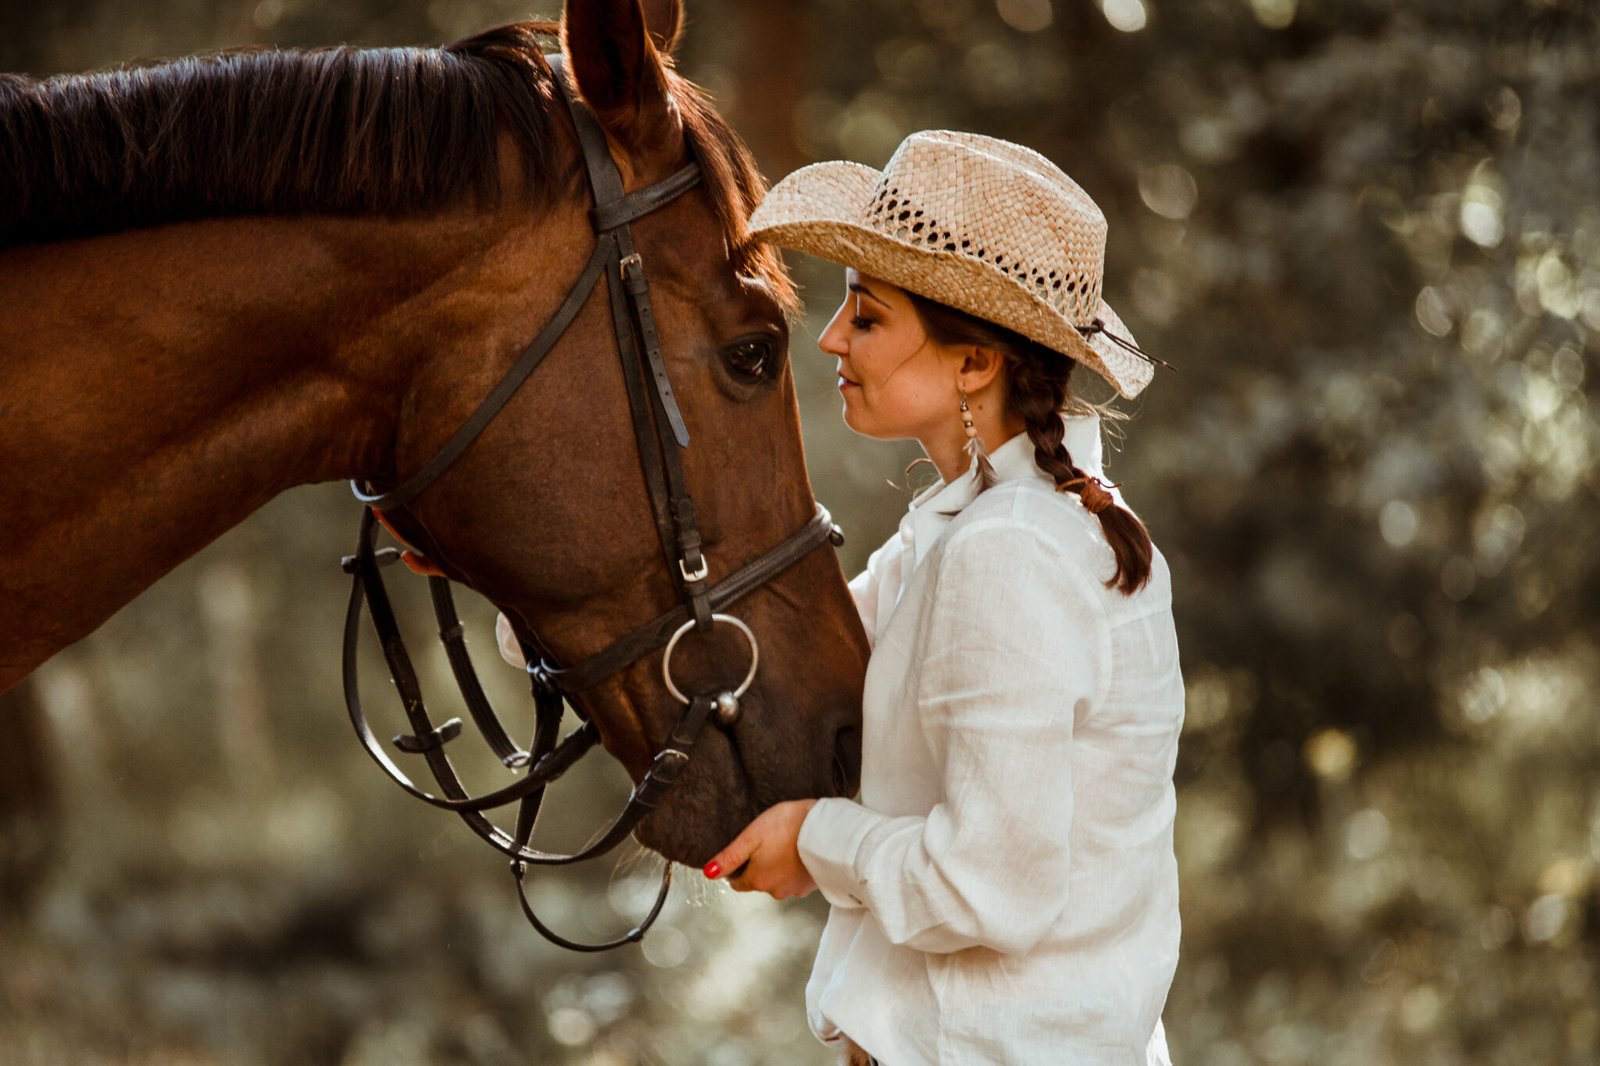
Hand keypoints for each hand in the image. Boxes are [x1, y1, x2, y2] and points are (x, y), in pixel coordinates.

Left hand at [703, 799, 817, 899]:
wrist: (827, 829)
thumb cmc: (788, 827)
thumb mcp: (752, 836)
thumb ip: (729, 857)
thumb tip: (709, 873)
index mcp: (758, 880)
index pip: (737, 882)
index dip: (739, 866)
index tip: (749, 849)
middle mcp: (775, 891)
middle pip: (759, 881)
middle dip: (760, 865)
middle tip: (770, 840)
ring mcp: (795, 890)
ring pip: (778, 880)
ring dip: (779, 866)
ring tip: (787, 843)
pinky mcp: (812, 884)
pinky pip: (796, 878)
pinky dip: (796, 867)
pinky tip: (800, 850)